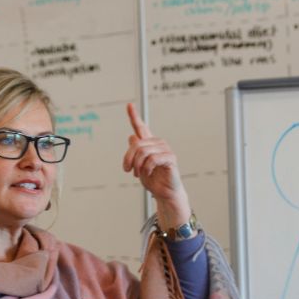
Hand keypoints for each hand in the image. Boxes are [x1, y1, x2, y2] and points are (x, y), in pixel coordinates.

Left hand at [122, 102, 190, 226]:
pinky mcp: (170, 158)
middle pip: (136, 144)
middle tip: (128, 170)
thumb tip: (132, 136)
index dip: (134, 116)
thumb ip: (135, 152)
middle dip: (128, 158)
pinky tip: (146, 173)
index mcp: (149, 144)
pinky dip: (146, 168)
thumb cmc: (153, 180)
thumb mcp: (139, 166)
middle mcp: (157, 143)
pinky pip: (152, 159)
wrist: (164, 193)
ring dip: (137, 165)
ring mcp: (165, 149)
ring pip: (142, 151)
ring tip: (137, 174)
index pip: (141, 127)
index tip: (128, 104)